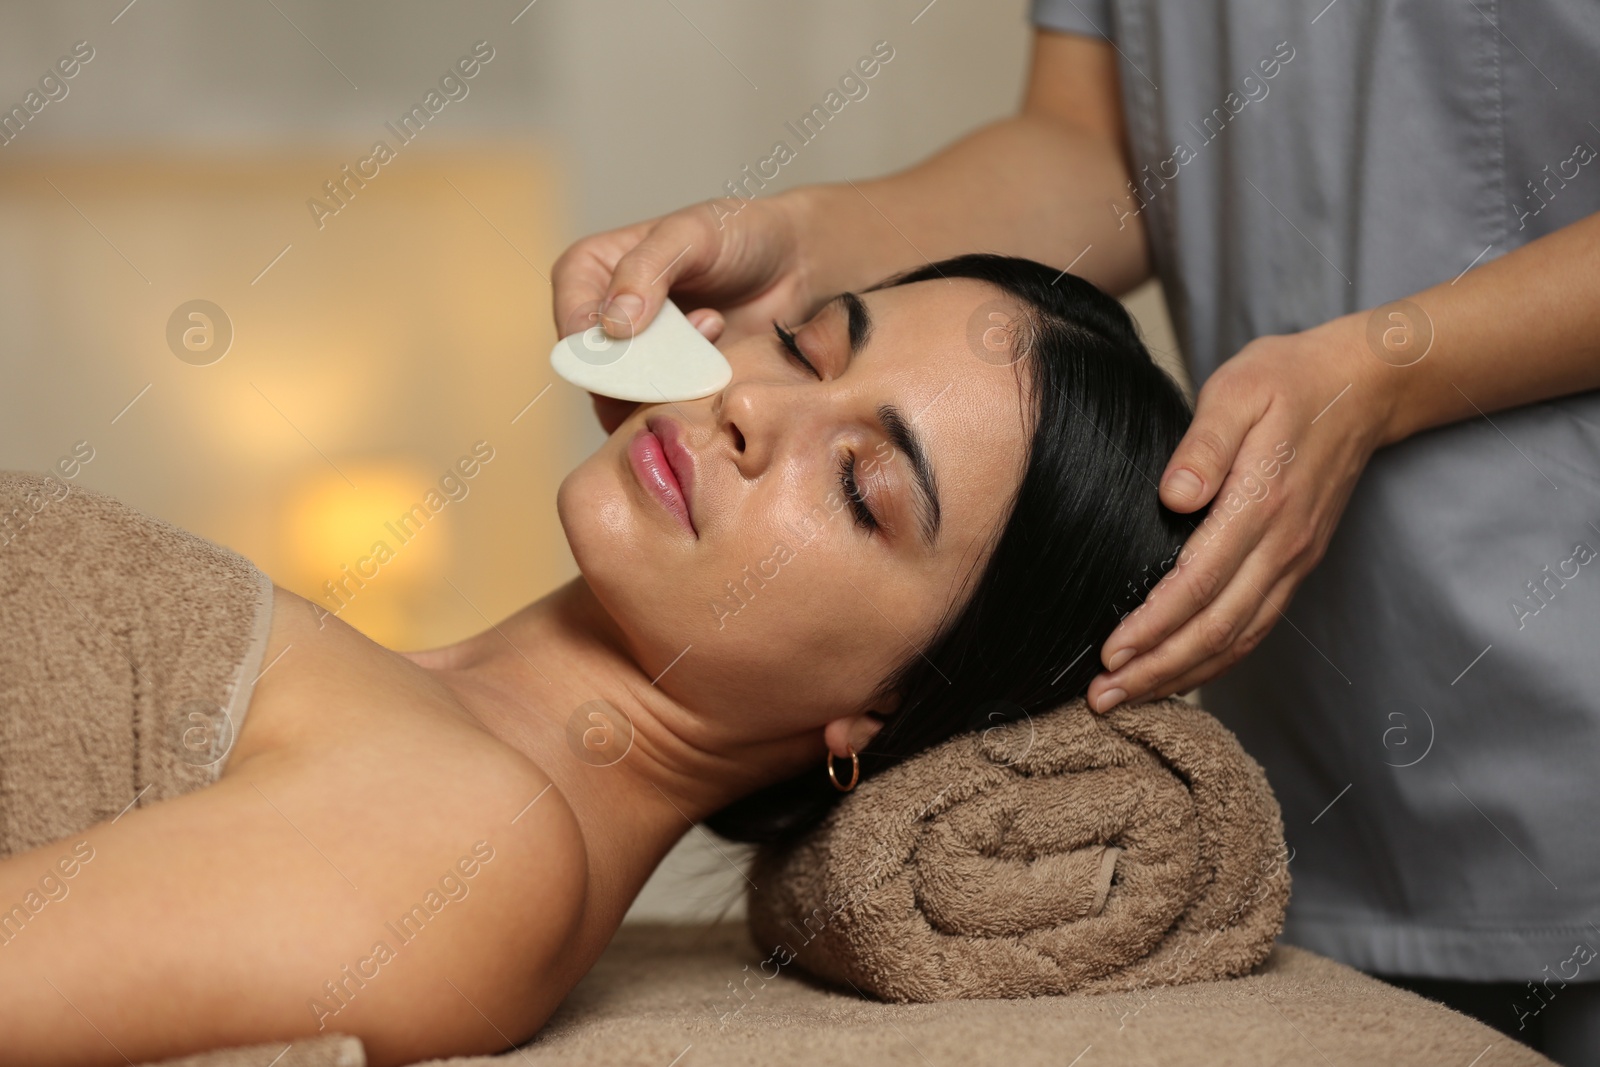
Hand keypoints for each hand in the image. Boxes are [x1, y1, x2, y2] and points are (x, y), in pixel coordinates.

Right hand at [551, 194, 817, 432]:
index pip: (571, 322)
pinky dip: (689, 401)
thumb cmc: (741, 234)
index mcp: (588, 271)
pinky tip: (722, 364)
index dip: (596, 345)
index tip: (639, 345)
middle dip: (643, 368)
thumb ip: (647, 269)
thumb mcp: (693, 233)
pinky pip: (660, 414)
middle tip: (696, 338)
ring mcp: (636, 359)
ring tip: (716, 334)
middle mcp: (601, 320)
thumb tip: (611, 326)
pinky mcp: (669, 388)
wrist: (795, 265)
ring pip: (626, 401)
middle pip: (596, 371)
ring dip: (671, 383)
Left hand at [1086, 311, 1397, 711]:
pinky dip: (1216, 660)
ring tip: (1129, 698)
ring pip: (1238, 639)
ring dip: (1182, 676)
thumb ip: (1203, 442)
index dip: (1153, 626)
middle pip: (1216, 628)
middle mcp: (1283, 543)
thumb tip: (1173, 495)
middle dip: (1157, 670)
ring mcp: (1294, 558)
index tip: (1110, 653)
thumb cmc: (1287, 380)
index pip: (1199, 583)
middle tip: (1102, 698)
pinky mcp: (1296, 563)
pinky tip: (1179, 674)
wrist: (1363, 385)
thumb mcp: (1238, 388)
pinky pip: (1255, 626)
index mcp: (1261, 502)